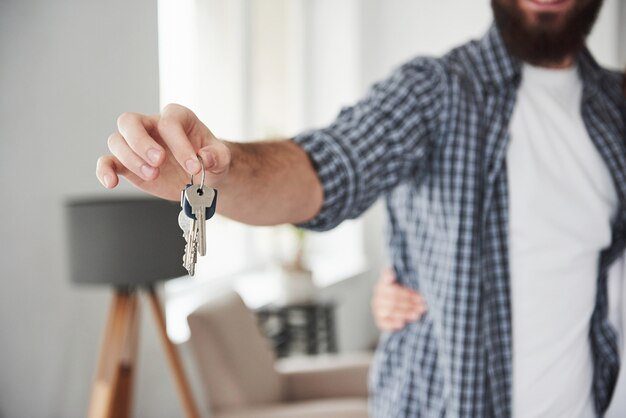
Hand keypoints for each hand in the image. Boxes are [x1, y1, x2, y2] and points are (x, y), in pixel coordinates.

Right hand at [96, 104, 230, 200]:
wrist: (203, 177)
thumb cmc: (210, 160)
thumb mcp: (221, 158)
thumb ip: (217, 156)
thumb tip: (205, 159)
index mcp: (177, 117)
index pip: (169, 122)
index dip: (180, 144)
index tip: (194, 167)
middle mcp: (152, 126)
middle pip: (130, 122)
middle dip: (142, 143)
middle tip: (159, 162)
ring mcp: (137, 144)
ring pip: (117, 141)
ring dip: (131, 160)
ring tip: (153, 175)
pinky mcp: (127, 164)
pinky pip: (107, 161)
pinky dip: (105, 171)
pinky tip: (111, 182)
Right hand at [371, 268, 426, 331]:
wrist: (396, 306)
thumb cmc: (400, 292)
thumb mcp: (399, 281)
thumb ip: (392, 275)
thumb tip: (389, 271)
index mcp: (382, 286)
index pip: (392, 288)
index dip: (406, 293)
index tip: (419, 297)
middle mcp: (377, 297)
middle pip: (393, 301)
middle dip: (410, 303)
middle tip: (422, 305)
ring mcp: (377, 309)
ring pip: (390, 311)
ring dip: (405, 313)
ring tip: (417, 314)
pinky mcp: (379, 320)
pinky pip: (384, 323)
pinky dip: (393, 324)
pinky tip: (402, 323)